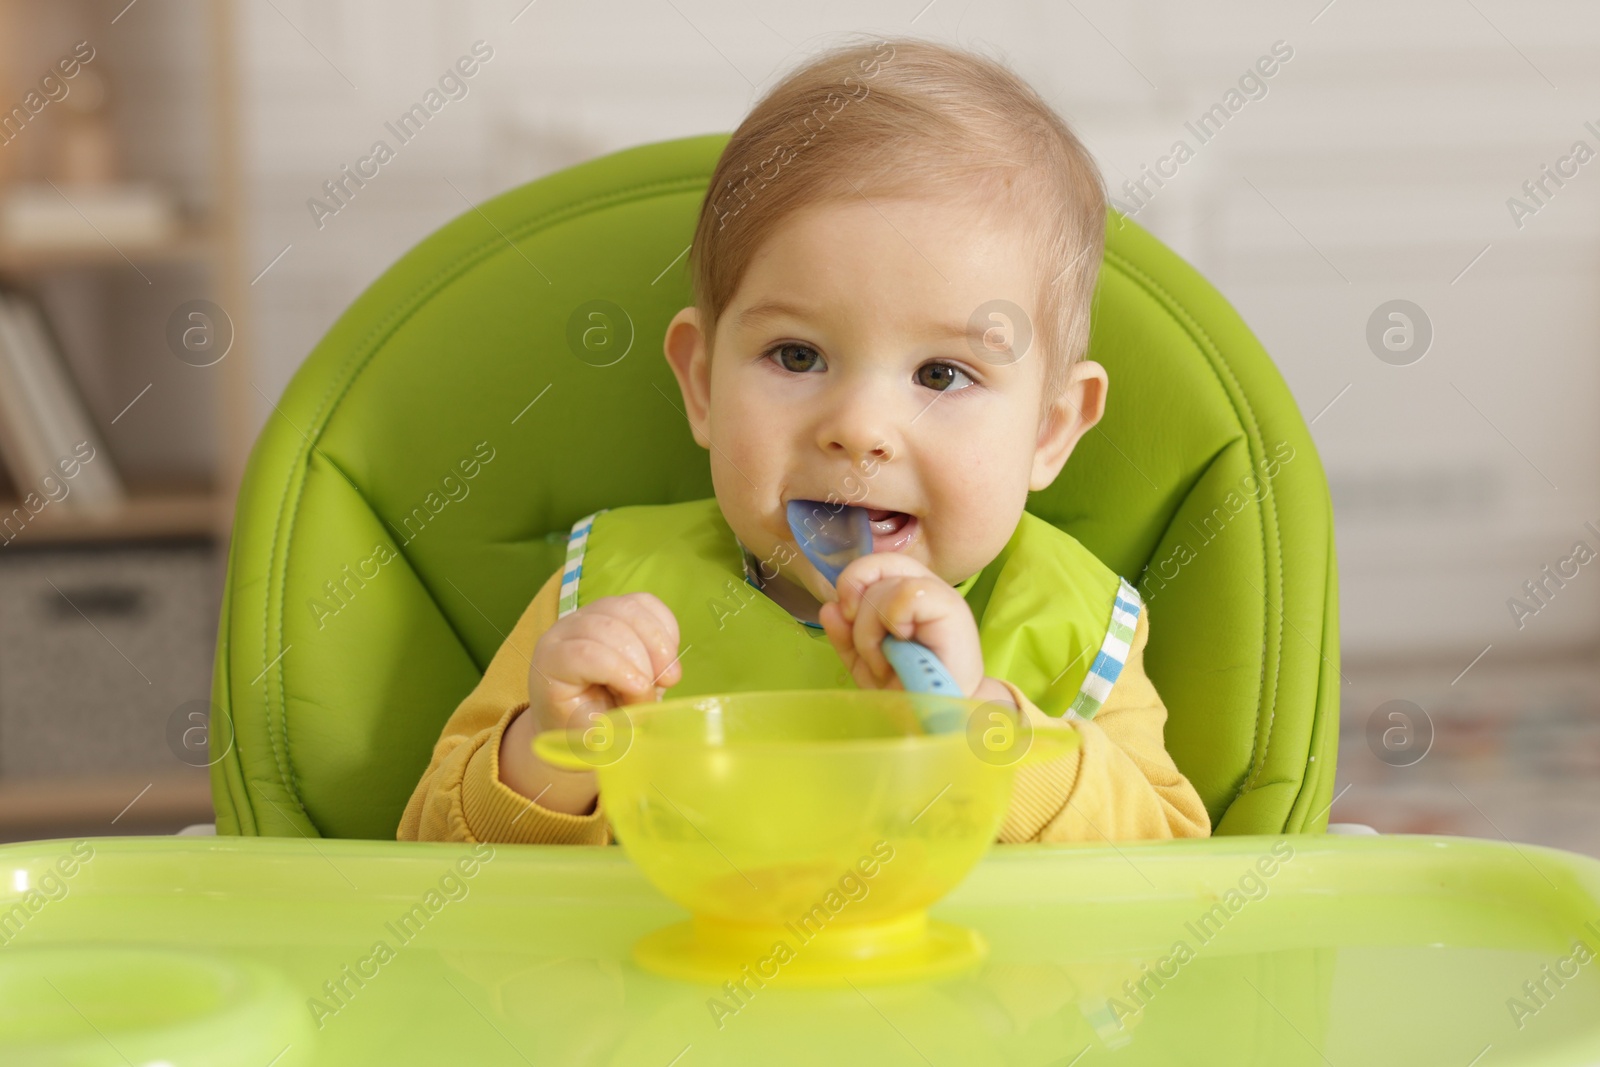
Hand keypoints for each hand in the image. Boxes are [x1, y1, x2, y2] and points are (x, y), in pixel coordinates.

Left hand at [525, 592, 682, 733]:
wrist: (578, 715)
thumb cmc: (583, 727)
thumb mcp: (596, 732)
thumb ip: (616, 715)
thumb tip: (644, 690)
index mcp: (551, 663)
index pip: (583, 653)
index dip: (619, 670)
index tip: (642, 694)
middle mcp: (565, 630)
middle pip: (609, 627)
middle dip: (643, 661)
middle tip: (654, 693)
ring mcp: (591, 613)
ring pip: (629, 609)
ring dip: (659, 644)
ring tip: (668, 678)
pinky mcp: (616, 607)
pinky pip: (647, 603)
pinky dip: (666, 628)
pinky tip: (668, 656)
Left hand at [818, 553, 987, 697]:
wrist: (938, 717)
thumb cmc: (908, 690)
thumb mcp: (865, 662)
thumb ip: (845, 635)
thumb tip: (829, 607)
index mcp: (905, 593)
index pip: (873, 565)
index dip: (851, 584)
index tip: (845, 617)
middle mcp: (924, 587)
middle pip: (876, 563)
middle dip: (855, 597)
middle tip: (858, 634)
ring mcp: (940, 595)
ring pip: (885, 585)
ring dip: (871, 629)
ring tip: (885, 660)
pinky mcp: (950, 607)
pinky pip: (906, 593)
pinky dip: (892, 622)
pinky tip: (901, 647)